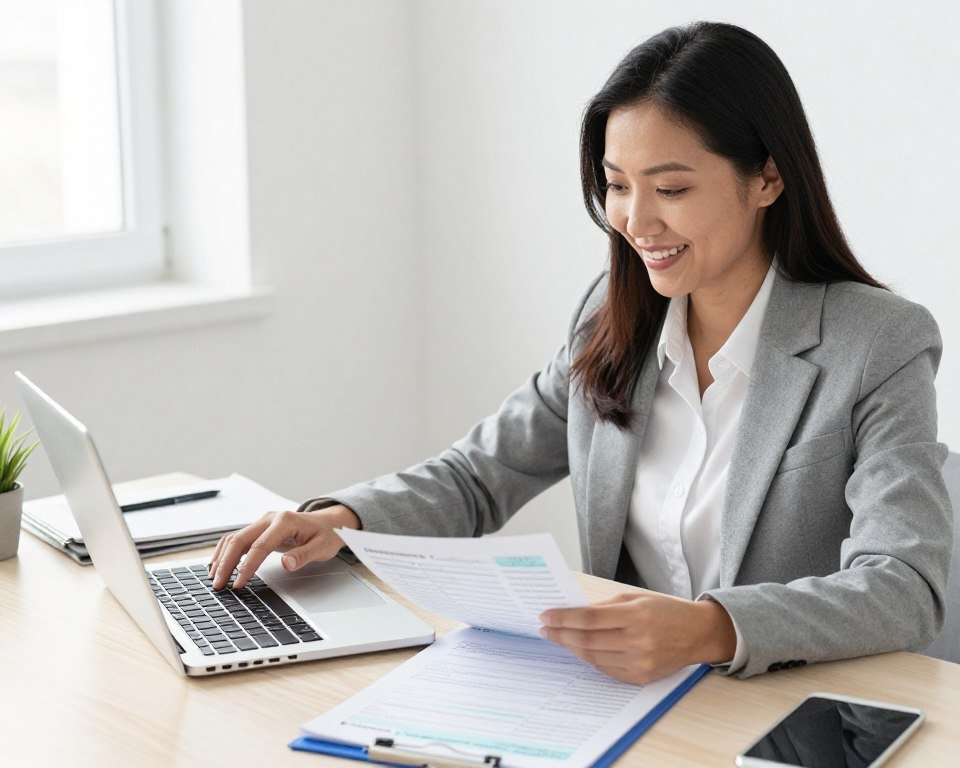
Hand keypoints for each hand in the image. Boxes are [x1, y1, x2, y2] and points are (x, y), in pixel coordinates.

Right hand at [208, 504, 361, 589]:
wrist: (328, 523)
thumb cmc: (326, 534)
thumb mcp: (322, 547)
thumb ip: (304, 555)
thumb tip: (287, 564)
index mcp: (284, 521)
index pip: (259, 546)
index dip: (247, 566)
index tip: (238, 583)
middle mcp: (270, 519)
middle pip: (240, 540)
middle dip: (226, 563)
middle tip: (218, 584)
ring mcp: (263, 523)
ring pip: (235, 538)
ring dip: (222, 558)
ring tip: (215, 578)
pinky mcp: (260, 529)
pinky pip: (238, 539)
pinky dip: (226, 552)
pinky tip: (219, 565)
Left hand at [539, 590, 735, 684]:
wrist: (697, 633)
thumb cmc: (665, 610)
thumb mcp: (636, 598)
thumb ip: (605, 606)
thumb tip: (574, 613)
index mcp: (636, 615)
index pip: (589, 618)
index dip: (564, 618)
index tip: (546, 616)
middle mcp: (638, 641)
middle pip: (587, 640)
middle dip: (561, 634)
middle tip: (545, 629)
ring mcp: (640, 662)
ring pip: (594, 657)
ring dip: (572, 647)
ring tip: (558, 638)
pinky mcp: (641, 677)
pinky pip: (607, 670)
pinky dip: (590, 659)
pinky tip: (580, 650)